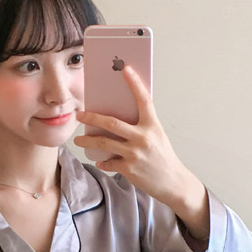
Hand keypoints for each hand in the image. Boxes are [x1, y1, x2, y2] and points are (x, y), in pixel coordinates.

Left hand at [74, 65, 192, 205]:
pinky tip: (99, 160)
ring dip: (88, 141)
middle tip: (79, 115)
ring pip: (104, 143)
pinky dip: (102, 162)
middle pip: (111, 123)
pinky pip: (109, 163)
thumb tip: (119, 116)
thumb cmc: (163, 157)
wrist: (173, 182)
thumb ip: (141, 126)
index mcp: (153, 126)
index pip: (144, 100)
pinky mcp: (129, 169)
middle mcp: (143, 138)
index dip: (135, 83)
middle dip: (92, 118)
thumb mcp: (157, 136)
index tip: (125, 69)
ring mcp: (135, 154)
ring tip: (79, 140)